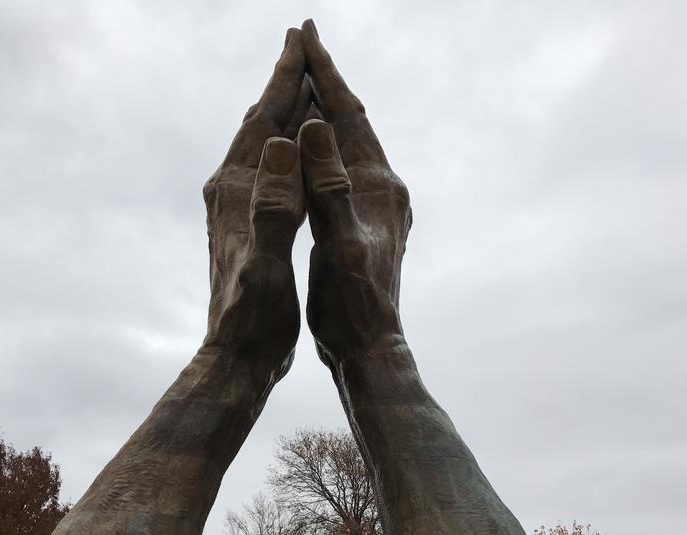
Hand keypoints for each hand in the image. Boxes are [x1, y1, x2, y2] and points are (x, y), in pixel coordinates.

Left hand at [202, 29, 311, 378]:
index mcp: (236, 191)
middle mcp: (232, 192)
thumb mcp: (267, 261)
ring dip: (285, 112)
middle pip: (261, 123)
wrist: (237, 356)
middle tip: (301, 43)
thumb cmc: (254, 317)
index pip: (262, 121)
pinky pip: (273, 171)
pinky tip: (301, 149)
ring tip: (304, 84)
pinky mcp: (251, 225)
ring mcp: (240, 208)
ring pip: (266, 145)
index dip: (282, 79)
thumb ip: (274, 206)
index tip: (299, 39)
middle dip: (282, 83)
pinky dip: (289, 147)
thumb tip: (282, 145)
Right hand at [297, 20, 411, 365]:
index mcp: (378, 186)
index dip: (326, 73)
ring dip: (326, 110)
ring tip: (305, 82)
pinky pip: (342, 168)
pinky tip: (312, 149)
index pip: (350, 115)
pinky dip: (323, 146)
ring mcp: (376, 206)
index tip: (304, 34)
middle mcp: (383, 189)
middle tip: (303, 41)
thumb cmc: (352, 303)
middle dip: (326, 81)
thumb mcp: (339, 243)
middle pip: (353, 121)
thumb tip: (317, 127)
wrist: (369, 347)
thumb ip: (330, 187)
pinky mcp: (366, 222)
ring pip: (349, 143)